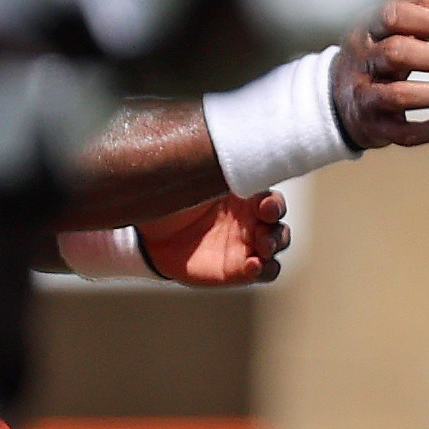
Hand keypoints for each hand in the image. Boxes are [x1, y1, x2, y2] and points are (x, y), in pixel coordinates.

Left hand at [137, 189, 289, 284]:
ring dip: (275, 245)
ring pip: (278, 244)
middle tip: (262, 231)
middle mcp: (249, 219)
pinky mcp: (239, 269)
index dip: (274, 203)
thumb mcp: (188, 184)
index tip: (264, 205)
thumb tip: (226, 157)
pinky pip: (265, 272)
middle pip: (279, 221)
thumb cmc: (170, 202)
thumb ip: (211, 176)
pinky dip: (264, 270)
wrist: (149, 235)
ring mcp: (246, 245)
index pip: (270, 197)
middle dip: (276, 226)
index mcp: (243, 196)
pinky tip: (252, 266)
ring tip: (262, 249)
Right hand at [328, 0, 428, 148]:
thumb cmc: (378, 54)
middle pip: (396, 54)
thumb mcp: (391, 26)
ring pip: (401, 96)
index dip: (425, 19)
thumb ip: (425, 9)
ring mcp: (367, 97)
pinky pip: (406, 134)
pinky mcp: (376, 128)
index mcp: (367, 31)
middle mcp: (362, 62)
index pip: (392, 16)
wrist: (337, 101)